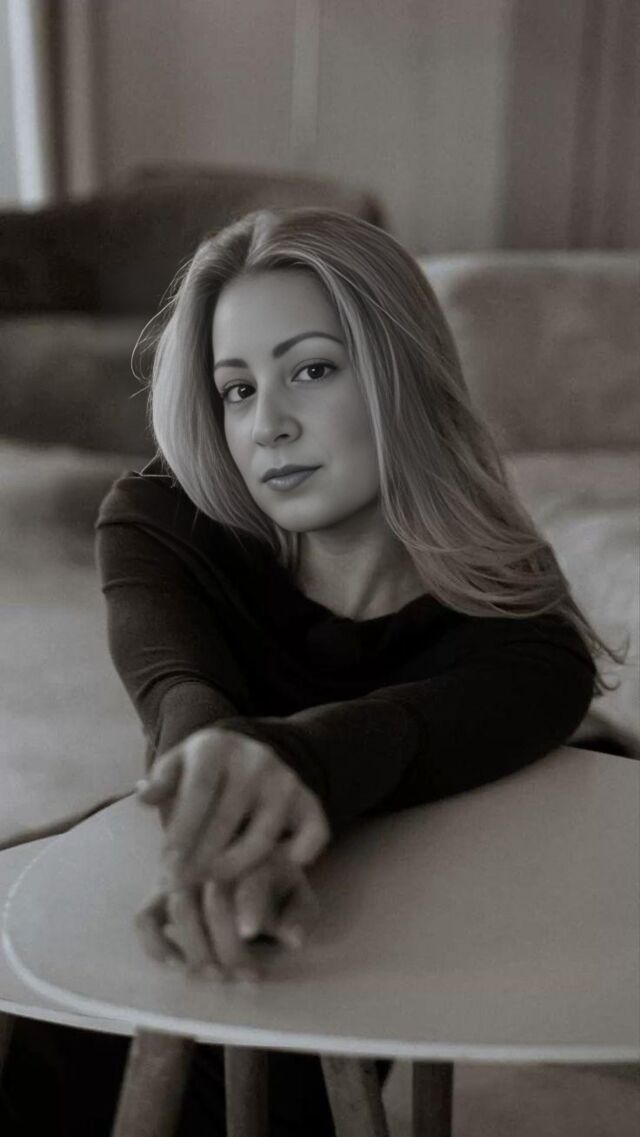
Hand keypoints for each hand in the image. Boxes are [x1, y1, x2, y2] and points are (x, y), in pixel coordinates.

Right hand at [135, 848, 319, 979]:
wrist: (243, 855)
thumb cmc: (272, 883)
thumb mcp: (296, 894)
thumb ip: (299, 915)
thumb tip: (294, 940)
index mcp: (253, 853)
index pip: (249, 880)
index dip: (251, 910)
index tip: (254, 939)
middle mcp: (212, 857)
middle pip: (214, 899)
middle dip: (229, 946)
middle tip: (243, 975)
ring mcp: (181, 874)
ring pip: (180, 907)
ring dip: (198, 948)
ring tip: (217, 974)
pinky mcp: (158, 892)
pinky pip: (144, 919)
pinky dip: (157, 945)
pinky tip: (178, 965)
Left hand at [137, 725, 330, 887]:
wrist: (251, 754)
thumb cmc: (202, 772)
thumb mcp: (176, 766)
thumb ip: (160, 783)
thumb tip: (144, 796)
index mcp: (217, 747)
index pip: (198, 791)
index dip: (182, 832)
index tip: (166, 867)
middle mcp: (256, 760)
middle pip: (228, 819)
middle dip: (201, 859)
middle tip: (182, 887)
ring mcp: (286, 781)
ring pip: (262, 836)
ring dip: (236, 868)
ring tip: (212, 889)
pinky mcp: (309, 802)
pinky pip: (313, 835)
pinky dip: (299, 856)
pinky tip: (272, 875)